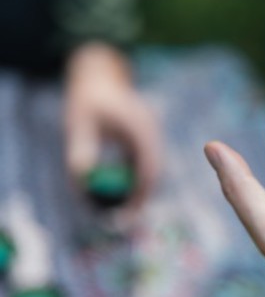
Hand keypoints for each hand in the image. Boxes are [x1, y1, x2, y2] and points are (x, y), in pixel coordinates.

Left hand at [64, 42, 159, 210]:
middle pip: (154, 172)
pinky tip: (123, 194)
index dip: (140, 192)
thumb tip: (82, 182)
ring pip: (152, 171)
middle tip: (125, 220)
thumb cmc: (87, 99)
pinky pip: (146, 166)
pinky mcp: (147, 141)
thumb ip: (81, 150)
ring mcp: (152, 137)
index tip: (127, 212)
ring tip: (123, 211)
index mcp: (140, 126)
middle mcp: (152, 133)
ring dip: (140, 190)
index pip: (148, 166)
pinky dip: (137, 181)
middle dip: (142, 197)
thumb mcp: (78, 123)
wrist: (100, 76)